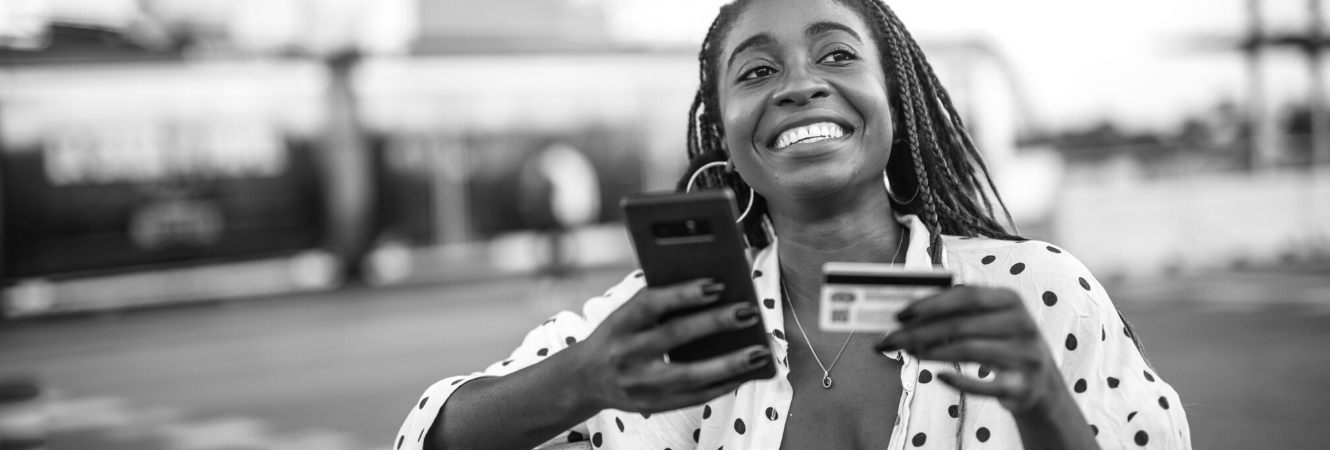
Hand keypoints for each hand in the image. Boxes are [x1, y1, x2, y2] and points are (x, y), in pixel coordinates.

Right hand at [575, 279, 770, 413]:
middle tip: (748, 312)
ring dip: (729, 363)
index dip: (683, 294)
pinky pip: (695, 397)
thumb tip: (714, 293)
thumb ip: (659, 305)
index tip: (716, 284)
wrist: (585, 378)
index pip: (651, 304)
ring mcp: (639, 385)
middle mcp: (626, 354)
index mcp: (619, 324)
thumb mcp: (626, 316)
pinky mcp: (653, 405)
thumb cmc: (617, 336)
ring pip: (690, 375)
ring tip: (759, 351)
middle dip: (715, 323)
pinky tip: (744, 374)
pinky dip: (722, 384)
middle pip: (675, 337)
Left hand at [874, 286, 1067, 412]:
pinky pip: (984, 384)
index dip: (931, 303)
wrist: (1040, 384)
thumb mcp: (990, 321)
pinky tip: (939, 377)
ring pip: (969, 351)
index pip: (966, 295)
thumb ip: (957, 312)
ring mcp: (1025, 355)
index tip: (900, 314)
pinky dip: (958, 381)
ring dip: (932, 353)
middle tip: (891, 340)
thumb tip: (908, 314)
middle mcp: (1022, 324)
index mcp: (1010, 300)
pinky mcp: (1022, 385)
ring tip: (910, 354)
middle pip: (960, 325)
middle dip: (919, 332)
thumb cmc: (1002, 344)